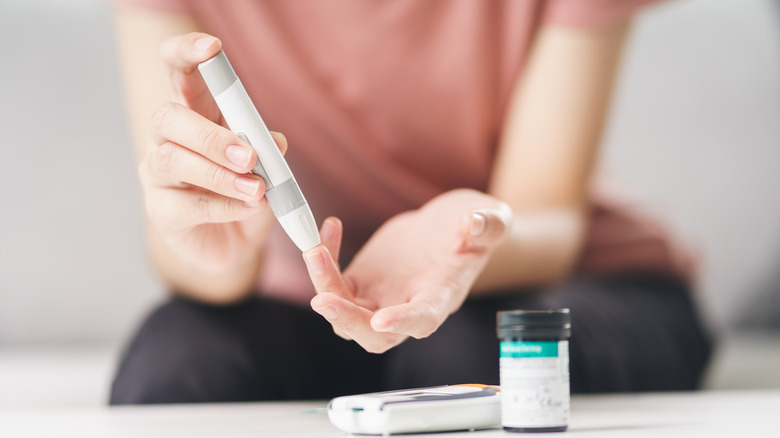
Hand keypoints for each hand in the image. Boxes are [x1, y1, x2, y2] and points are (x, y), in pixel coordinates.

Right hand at [137, 33, 286, 272]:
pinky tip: (249, 208)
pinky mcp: (161, 211)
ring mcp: (158, 175)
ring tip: (256, 189)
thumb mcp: (266, 166)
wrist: (235, 244)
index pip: (179, 71)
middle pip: (168, 117)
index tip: (213, 48)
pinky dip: (224, 206)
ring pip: (172, 161)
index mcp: (195, 113)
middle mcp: (168, 138)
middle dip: (210, 135)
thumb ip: (267, 149)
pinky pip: (187, 204)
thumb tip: (275, 141)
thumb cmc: (246, 192)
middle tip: (249, 156)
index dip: (187, 52)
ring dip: (219, 175)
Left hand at [302, 189, 511, 352]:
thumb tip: (471, 223)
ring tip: (315, 251)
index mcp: (441, 297)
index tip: (382, 320)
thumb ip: (486, 224)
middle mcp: (407, 306)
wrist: (451, 228)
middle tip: (323, 299)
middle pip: (373, 334)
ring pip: (345, 314)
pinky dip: (325, 262)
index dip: (403, 322)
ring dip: (325, 288)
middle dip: (346, 321)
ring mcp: (380, 298)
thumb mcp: (490, 220)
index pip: (423, 320)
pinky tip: (331, 227)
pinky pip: (334, 284)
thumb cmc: (474, 229)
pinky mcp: (361, 282)